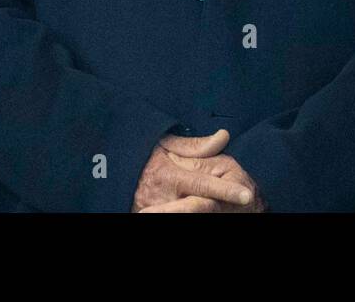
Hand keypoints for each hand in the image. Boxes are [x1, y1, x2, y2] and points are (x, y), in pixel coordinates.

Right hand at [130, 129, 257, 211]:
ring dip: (201, 210)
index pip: (203, 184)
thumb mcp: (163, 144)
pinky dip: (186, 212)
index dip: (226, 190)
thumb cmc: (139, 156)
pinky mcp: (147, 218)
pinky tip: (195, 207)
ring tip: (218, 206)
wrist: (108, 175)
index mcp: (168, 175)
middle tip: (240, 204)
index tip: (246, 194)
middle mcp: (162, 197)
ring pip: (188, 214)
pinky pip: (175, 217)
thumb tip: (223, 137)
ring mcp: (155, 211)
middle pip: (199, 206)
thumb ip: (194, 145)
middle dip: (219, 205)